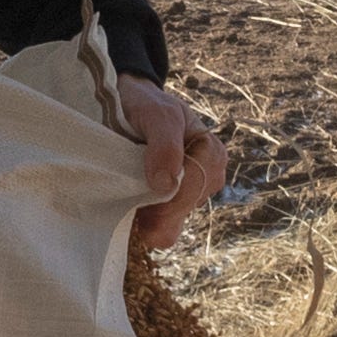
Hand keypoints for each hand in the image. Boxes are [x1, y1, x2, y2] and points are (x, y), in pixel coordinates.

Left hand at [117, 76, 226, 253]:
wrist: (126, 107)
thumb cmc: (145, 105)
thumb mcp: (156, 113)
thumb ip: (165, 143)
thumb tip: (167, 184)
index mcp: (211, 153)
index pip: (196, 186)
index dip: (170, 195)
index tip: (144, 191)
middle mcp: (206, 177)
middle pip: (184, 209)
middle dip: (156, 208)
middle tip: (126, 195)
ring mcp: (187, 195)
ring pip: (172, 225)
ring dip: (147, 218)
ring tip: (127, 198)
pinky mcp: (168, 208)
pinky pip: (161, 231)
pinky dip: (142, 225)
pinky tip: (130, 212)